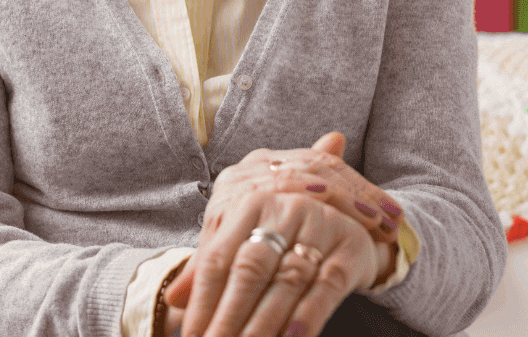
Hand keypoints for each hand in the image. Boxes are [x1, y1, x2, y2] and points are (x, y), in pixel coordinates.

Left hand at [164, 136, 386, 336]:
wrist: (354, 217)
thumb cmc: (286, 234)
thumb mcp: (246, 241)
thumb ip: (210, 267)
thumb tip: (173, 298)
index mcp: (250, 203)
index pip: (218, 257)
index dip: (201, 300)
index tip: (190, 335)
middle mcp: (285, 209)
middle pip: (249, 269)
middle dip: (227, 317)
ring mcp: (320, 226)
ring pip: (286, 282)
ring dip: (262, 325)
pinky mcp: (350, 248)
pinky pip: (326, 287)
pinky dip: (307, 317)